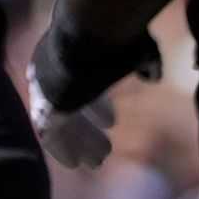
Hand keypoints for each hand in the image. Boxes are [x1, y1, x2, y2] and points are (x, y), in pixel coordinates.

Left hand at [29, 15, 154, 172]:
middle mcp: (51, 72)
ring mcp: (46, 90)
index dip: (96, 105)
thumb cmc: (116, 37)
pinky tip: (74, 163)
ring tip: (97, 161)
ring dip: (81, 143)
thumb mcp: (134, 49)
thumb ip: (143, 62)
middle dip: (86, 129)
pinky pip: (50, 134)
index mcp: (68, 54)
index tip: (111, 121)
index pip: (78, 84)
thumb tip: (152, 72)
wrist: (89, 35)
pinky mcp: (47, 107)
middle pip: (68, 107)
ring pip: (62, 124)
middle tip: (104, 150)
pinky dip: (62, 149)